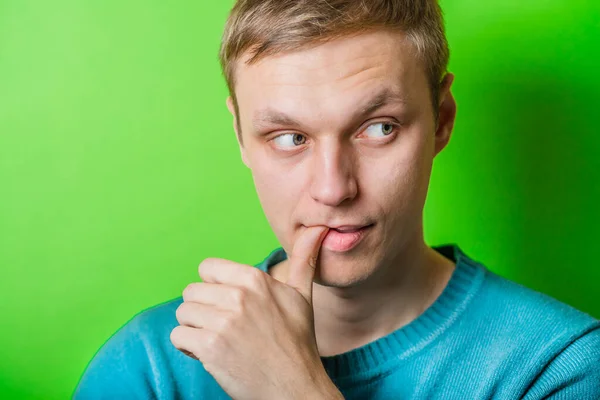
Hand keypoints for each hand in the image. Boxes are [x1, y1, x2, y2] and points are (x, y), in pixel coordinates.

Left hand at [170, 226, 343, 399]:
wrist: (295, 389)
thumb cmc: (298, 342)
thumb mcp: (302, 296)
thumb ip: (303, 259)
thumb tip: (317, 229)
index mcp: (255, 279)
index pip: (207, 268)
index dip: (215, 288)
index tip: (230, 306)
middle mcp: (238, 295)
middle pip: (192, 291)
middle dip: (203, 310)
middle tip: (226, 328)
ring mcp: (223, 321)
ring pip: (183, 313)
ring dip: (195, 329)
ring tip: (219, 341)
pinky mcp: (210, 347)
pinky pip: (178, 336)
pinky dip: (189, 348)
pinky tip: (211, 355)